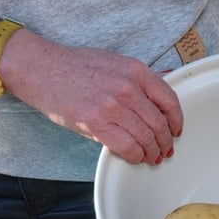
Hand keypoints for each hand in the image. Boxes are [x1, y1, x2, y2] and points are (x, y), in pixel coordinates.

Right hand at [0, 0, 183, 165]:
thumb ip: (140, 75)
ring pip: (145, 138)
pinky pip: (126, 147)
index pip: (169, 99)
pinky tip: (135, 157)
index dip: (176, 120)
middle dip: (165, 141)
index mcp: (135, 70)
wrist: (41, 69)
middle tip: (165, 150)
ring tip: (151, 157)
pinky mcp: (96, 123)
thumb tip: (168, 75)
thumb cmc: (75, 66)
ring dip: (152, 152)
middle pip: (159, 123)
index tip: (176, 130)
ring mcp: (112, 106)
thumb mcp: (114, 61)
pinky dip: (135, 156)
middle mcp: (127, 87)